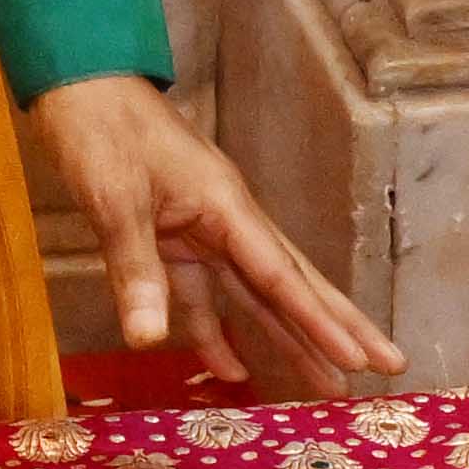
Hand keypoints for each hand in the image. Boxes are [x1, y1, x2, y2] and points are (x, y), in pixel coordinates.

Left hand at [26, 74, 403, 384]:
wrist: (80, 83)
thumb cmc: (102, 130)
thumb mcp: (115, 198)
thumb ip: (135, 269)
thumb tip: (149, 340)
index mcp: (226, 208)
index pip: (281, 277)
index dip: (319, 323)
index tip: (360, 359)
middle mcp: (227, 222)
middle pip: (291, 284)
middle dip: (336, 328)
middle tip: (388, 367)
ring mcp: (203, 232)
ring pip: (256, 294)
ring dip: (287, 338)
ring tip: (326, 385)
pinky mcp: (173, 240)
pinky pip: (203, 294)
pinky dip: (213, 332)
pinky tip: (231, 369)